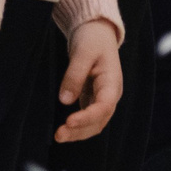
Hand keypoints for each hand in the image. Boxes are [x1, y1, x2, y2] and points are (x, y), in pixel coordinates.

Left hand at [54, 18, 123, 142]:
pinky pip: (88, 119)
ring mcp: (103, 99)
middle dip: (80, 130)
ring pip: (94, 123)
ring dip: (78, 133)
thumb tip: (65, 100)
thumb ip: (74, 75)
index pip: (103, 106)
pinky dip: (77, 127)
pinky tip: (64, 131)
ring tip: (58, 136)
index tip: (68, 122)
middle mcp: (110, 95)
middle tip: (58, 135)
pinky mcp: (93, 99)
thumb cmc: (92, 40)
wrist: (97, 33)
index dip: (87, 117)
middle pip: (99, 121)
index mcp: (112, 83)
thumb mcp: (82, 53)